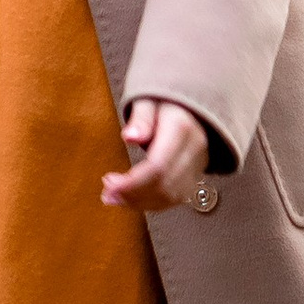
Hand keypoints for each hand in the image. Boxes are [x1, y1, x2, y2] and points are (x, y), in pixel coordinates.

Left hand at [102, 97, 210, 212]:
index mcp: (181, 129)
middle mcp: (194, 150)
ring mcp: (197, 165)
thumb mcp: (149, 99)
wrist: (192, 105)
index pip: (158, 166)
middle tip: (106, 194)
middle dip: (132, 195)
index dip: (132, 182)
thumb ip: (140, 118)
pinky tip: (131, 199)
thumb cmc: (164, 101)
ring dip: (140, 203)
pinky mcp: (194, 175)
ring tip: (113, 198)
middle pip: (164, 185)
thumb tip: (129, 137)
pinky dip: (151, 203)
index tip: (108, 183)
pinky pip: (175, 197)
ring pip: (171, 196)